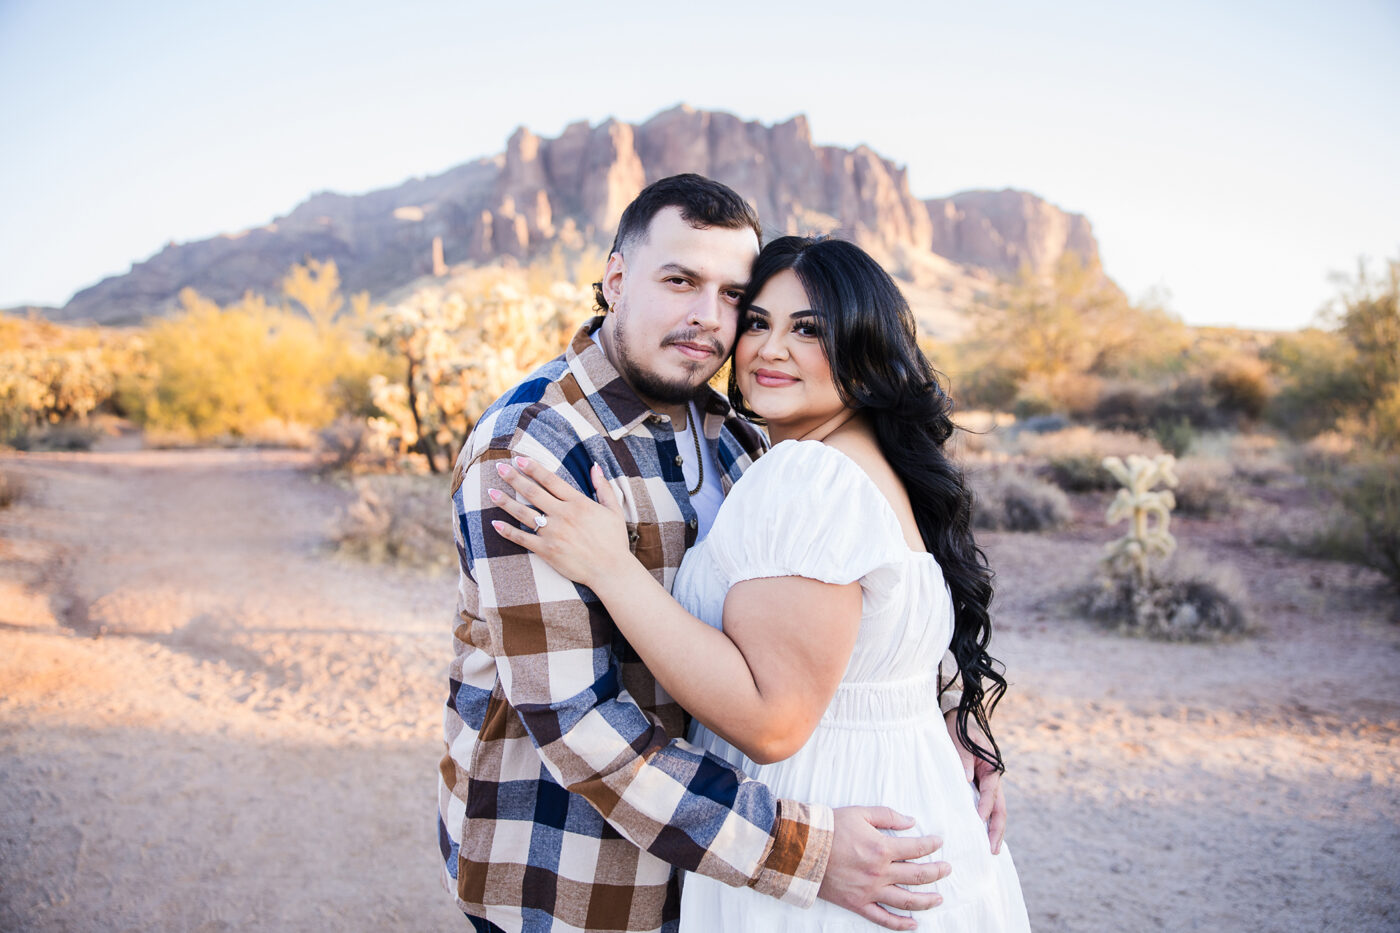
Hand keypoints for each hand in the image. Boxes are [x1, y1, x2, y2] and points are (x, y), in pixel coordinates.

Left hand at [488, 458, 631, 587]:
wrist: (611, 570)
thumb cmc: (614, 540)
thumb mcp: (614, 510)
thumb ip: (603, 487)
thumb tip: (595, 466)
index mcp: (578, 503)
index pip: (551, 480)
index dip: (533, 468)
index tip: (519, 459)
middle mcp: (563, 515)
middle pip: (533, 492)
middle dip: (514, 478)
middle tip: (499, 467)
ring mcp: (553, 533)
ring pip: (523, 513)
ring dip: (505, 501)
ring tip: (491, 491)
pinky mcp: (546, 550)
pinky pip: (522, 538)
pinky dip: (507, 531)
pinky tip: (495, 523)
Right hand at [818, 806, 949, 930]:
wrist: (801, 849)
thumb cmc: (829, 828)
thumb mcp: (860, 813)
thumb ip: (888, 816)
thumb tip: (911, 822)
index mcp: (882, 848)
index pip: (917, 849)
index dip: (932, 845)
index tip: (939, 842)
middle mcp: (880, 873)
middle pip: (918, 876)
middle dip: (937, 872)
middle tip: (947, 869)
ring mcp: (870, 891)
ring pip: (906, 901)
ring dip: (926, 900)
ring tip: (939, 898)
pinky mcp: (858, 904)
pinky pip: (883, 918)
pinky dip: (900, 924)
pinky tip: (913, 924)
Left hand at [944, 711, 1006, 853]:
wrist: (956, 719)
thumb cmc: (958, 730)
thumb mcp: (960, 741)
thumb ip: (963, 759)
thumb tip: (967, 779)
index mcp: (991, 767)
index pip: (991, 791)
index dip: (986, 807)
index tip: (979, 820)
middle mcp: (992, 778)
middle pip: (999, 808)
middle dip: (996, 829)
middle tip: (992, 849)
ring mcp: (986, 784)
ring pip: (995, 811)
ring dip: (993, 830)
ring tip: (990, 850)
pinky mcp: (978, 787)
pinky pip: (984, 807)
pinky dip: (984, 822)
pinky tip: (980, 836)